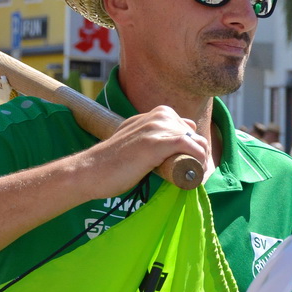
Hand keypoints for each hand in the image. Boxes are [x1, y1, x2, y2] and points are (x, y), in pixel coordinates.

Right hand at [64, 106, 211, 200]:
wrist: (90, 171)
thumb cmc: (111, 164)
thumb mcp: (134, 142)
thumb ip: (149, 139)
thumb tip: (168, 150)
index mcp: (152, 114)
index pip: (185, 125)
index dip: (194, 145)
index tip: (194, 163)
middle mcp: (156, 116)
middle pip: (193, 133)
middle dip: (200, 153)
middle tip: (198, 173)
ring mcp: (156, 127)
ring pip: (195, 140)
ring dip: (201, 159)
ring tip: (198, 176)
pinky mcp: (155, 142)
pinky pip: (189, 145)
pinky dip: (198, 159)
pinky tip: (197, 172)